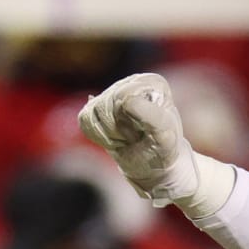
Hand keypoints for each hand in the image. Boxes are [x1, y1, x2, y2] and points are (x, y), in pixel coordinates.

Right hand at [78, 73, 233, 217]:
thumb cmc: (163, 149)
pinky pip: (84, 119)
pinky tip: (117, 137)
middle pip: (106, 104)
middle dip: (119, 128)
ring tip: (128, 138)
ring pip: (94, 112)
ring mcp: (112, 93)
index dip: (131, 120)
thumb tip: (125, 101)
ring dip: (111, 134)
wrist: (155, 166)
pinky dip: (100, 135)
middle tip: (137, 137)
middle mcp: (131, 82)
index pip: (124, 96)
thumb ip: (150, 115)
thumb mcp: (164, 136)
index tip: (147, 131)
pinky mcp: (96, 106)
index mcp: (152, 83)